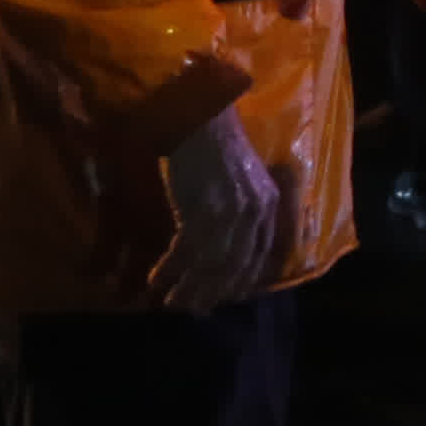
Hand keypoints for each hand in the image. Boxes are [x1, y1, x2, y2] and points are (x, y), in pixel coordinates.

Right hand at [156, 108, 284, 311]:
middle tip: (193, 309)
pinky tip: (157, 279)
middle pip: (236, 265)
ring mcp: (231, 212)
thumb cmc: (216, 141)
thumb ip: (243, 206)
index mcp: (268, 203)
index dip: (242, 279)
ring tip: (171, 303)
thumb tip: (223, 240)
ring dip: (189, 287)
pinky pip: (186, 251)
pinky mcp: (203, 209)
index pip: (261, 254)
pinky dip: (171, 269)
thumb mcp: (242, 176)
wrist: (199, 115)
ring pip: (211, 264)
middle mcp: (255, 211)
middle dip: (213, 291)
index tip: (225, 297)